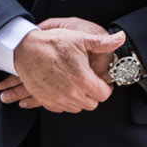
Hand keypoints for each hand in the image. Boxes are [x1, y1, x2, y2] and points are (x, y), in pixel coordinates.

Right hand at [0, 24, 124, 113]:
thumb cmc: (51, 43)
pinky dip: (65, 101)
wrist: (25, 49)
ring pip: (77, 108)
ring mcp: (57, 99)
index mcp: (82, 79)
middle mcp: (71, 93)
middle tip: (88, 82)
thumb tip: (121, 38)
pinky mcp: (46, 101)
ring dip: (80, 99)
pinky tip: (64, 88)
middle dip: (93, 94)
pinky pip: (62, 108)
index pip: (103, 95)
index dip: (105, 88)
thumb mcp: (79, 38)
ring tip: (76, 83)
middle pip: (92, 104)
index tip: (102, 82)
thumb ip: (102, 43)